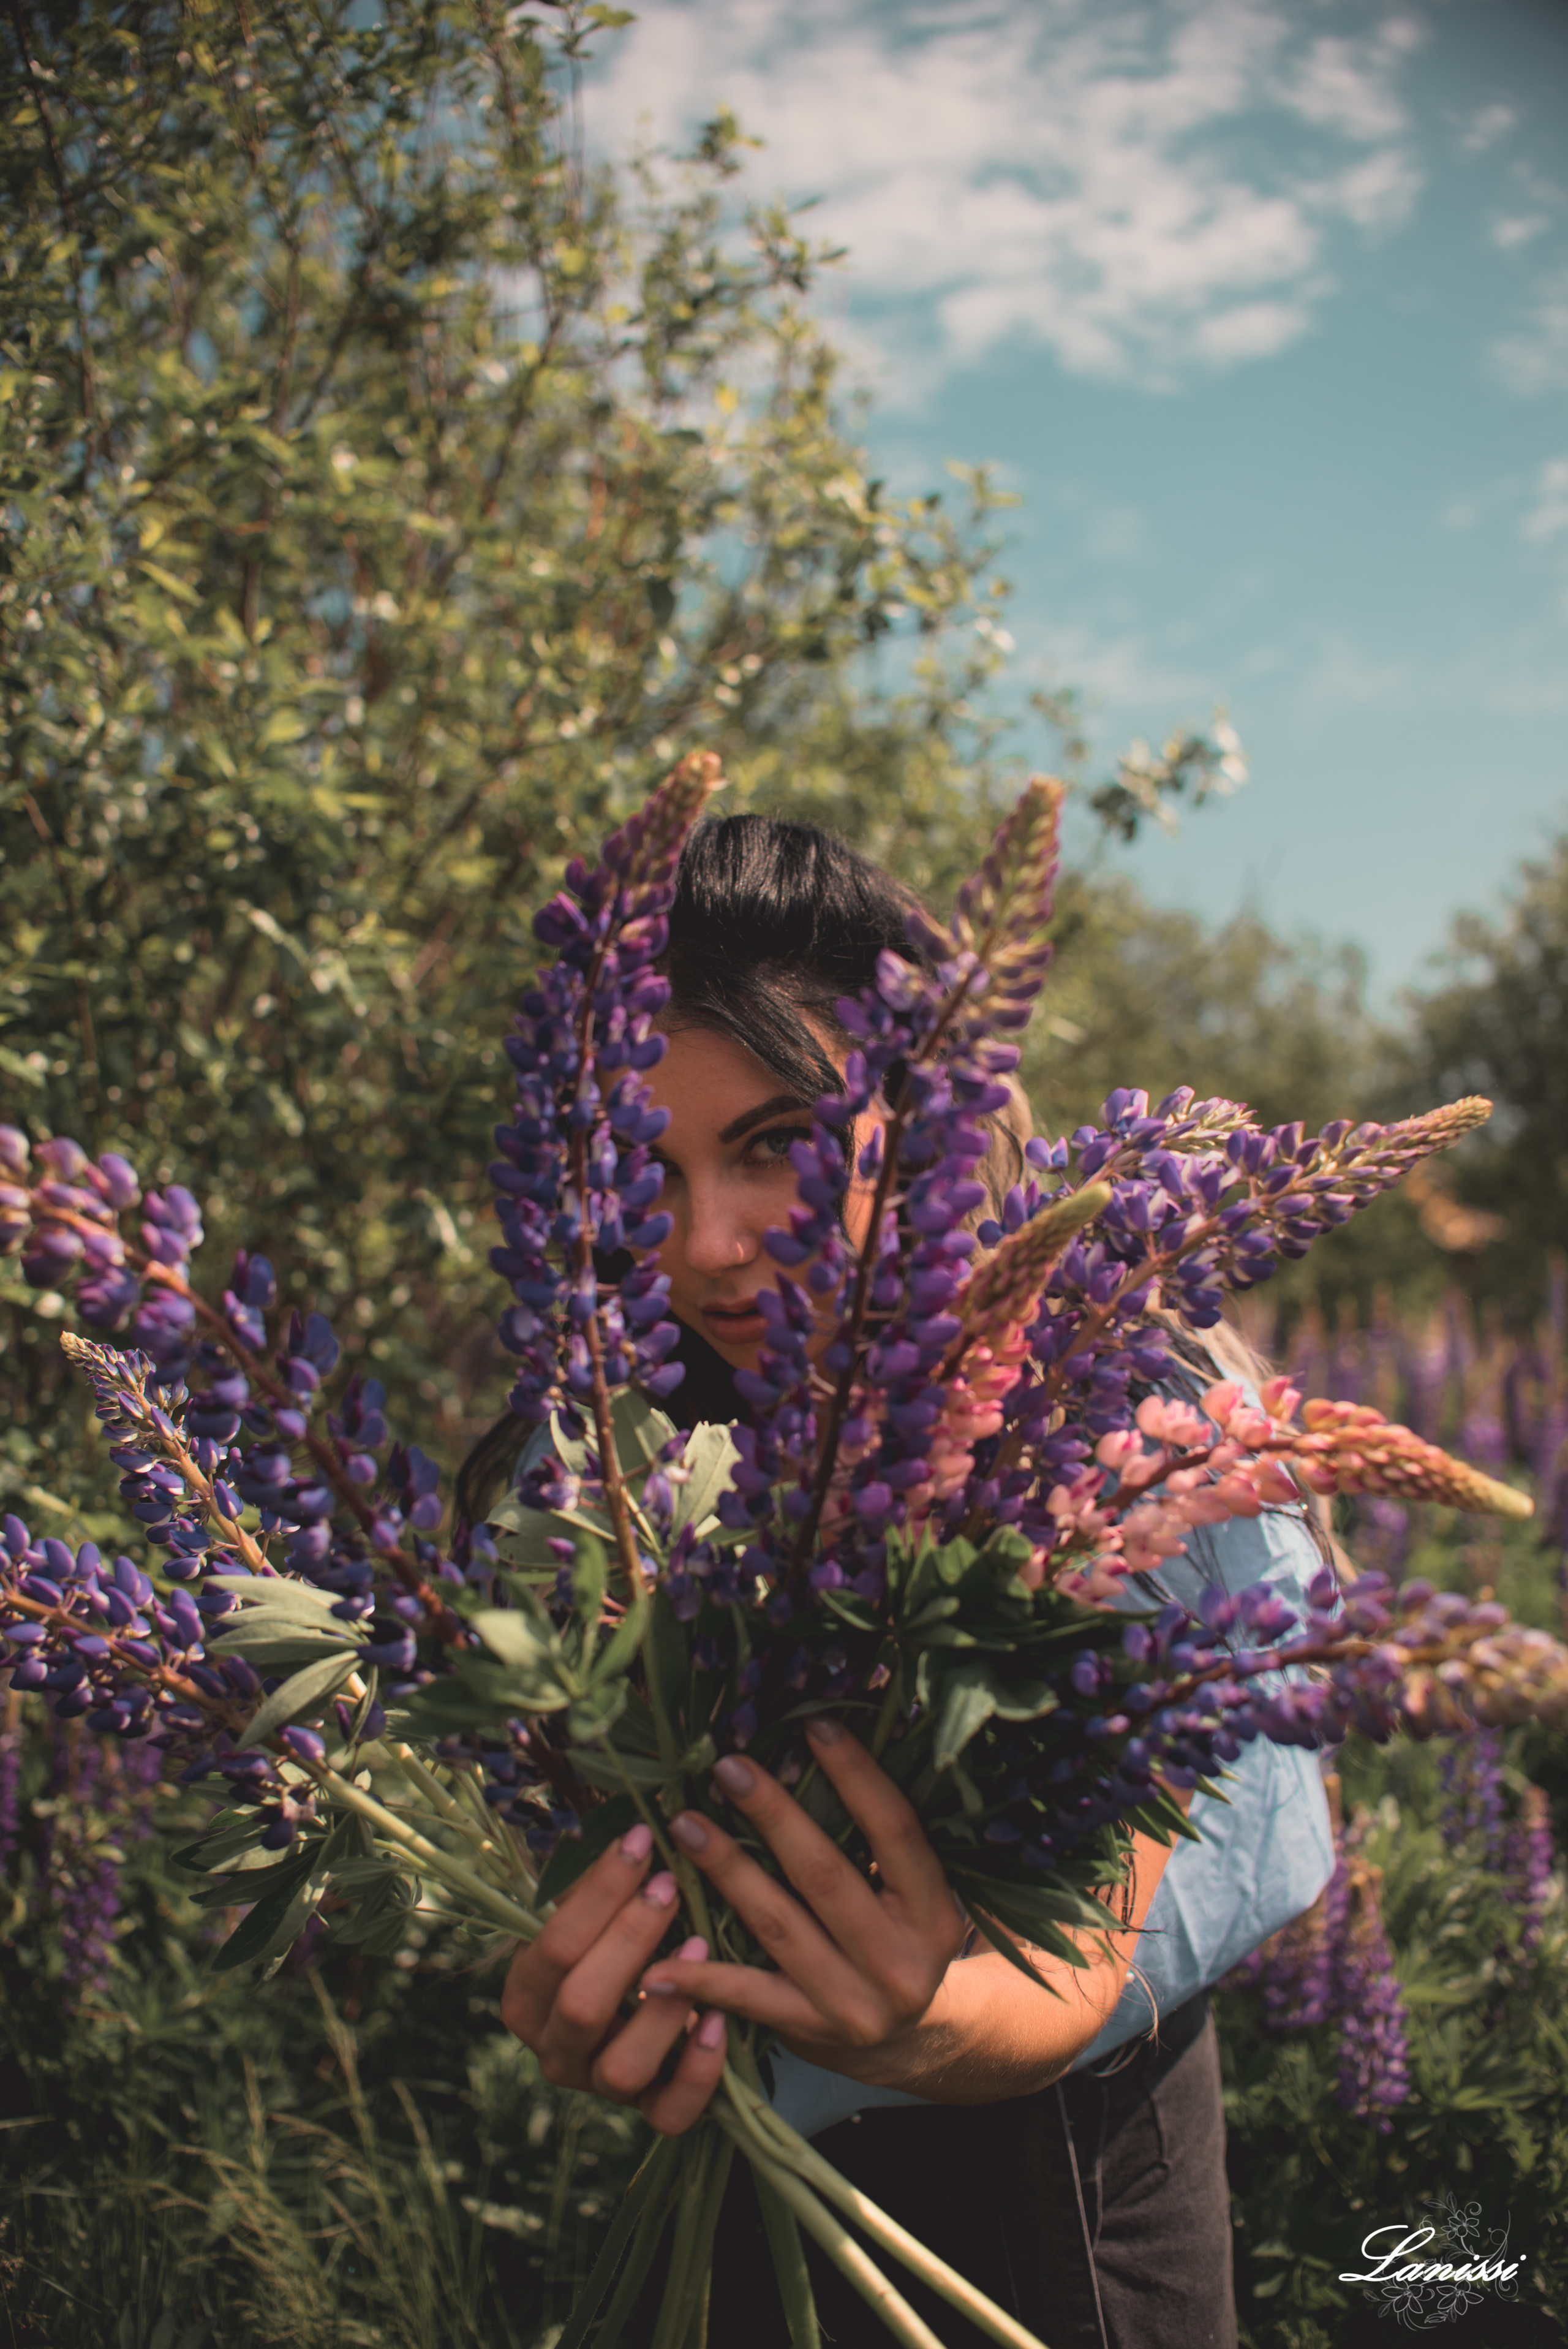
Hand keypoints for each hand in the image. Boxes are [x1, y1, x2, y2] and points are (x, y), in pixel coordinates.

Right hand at [499, 1821, 728, 2133]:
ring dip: (664, 2006)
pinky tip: (719, 2020)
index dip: (600, 1892)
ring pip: (623, 2066)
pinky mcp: (650, 2113)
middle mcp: (556, 2049)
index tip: (643, 1840)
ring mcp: (601, 2087)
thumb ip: (605, 1881)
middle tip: (671, 1885)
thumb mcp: (596, 1914)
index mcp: (527, 1997)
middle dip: (630, 1938)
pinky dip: (697, 2071)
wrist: (638, 2014)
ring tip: (698, 1945)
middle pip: (583, 2003)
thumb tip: (637, 1818)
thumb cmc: (615, 1942)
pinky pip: (670, 2112)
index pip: (553, 1947)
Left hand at [640, 1716, 969, 2085]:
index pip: (896, 1831)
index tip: (814, 1724)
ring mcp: (855, 2003)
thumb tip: (821, 1739)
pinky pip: (748, 1996)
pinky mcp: (811, 2032)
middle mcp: (901, 1962)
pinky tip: (656, 1960)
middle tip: (726, 1766)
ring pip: (778, 1925)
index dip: (857, 1775)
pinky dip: (700, 1977)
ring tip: (685, 1823)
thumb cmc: (901, 1937)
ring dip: (727, 1869)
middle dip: (772, 1814)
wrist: (912, 2039)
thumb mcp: (914, 1894)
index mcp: (935, 1913)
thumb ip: (880, 1839)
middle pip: (825, 1875)